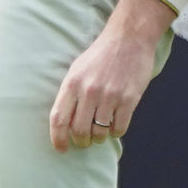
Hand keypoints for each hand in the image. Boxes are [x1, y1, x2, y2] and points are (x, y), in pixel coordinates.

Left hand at [48, 0, 171, 150]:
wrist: (129, 38)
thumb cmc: (100, 55)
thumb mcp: (77, 69)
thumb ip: (70, 94)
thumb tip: (63, 123)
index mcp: (72, 83)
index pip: (58, 119)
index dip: (58, 138)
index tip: (61, 149)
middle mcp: (89, 91)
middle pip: (79, 130)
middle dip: (81, 141)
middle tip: (84, 141)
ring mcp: (110, 96)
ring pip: (99, 132)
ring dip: (99, 138)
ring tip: (100, 132)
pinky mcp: (129, 99)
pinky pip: (119, 128)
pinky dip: (115, 132)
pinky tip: (115, 124)